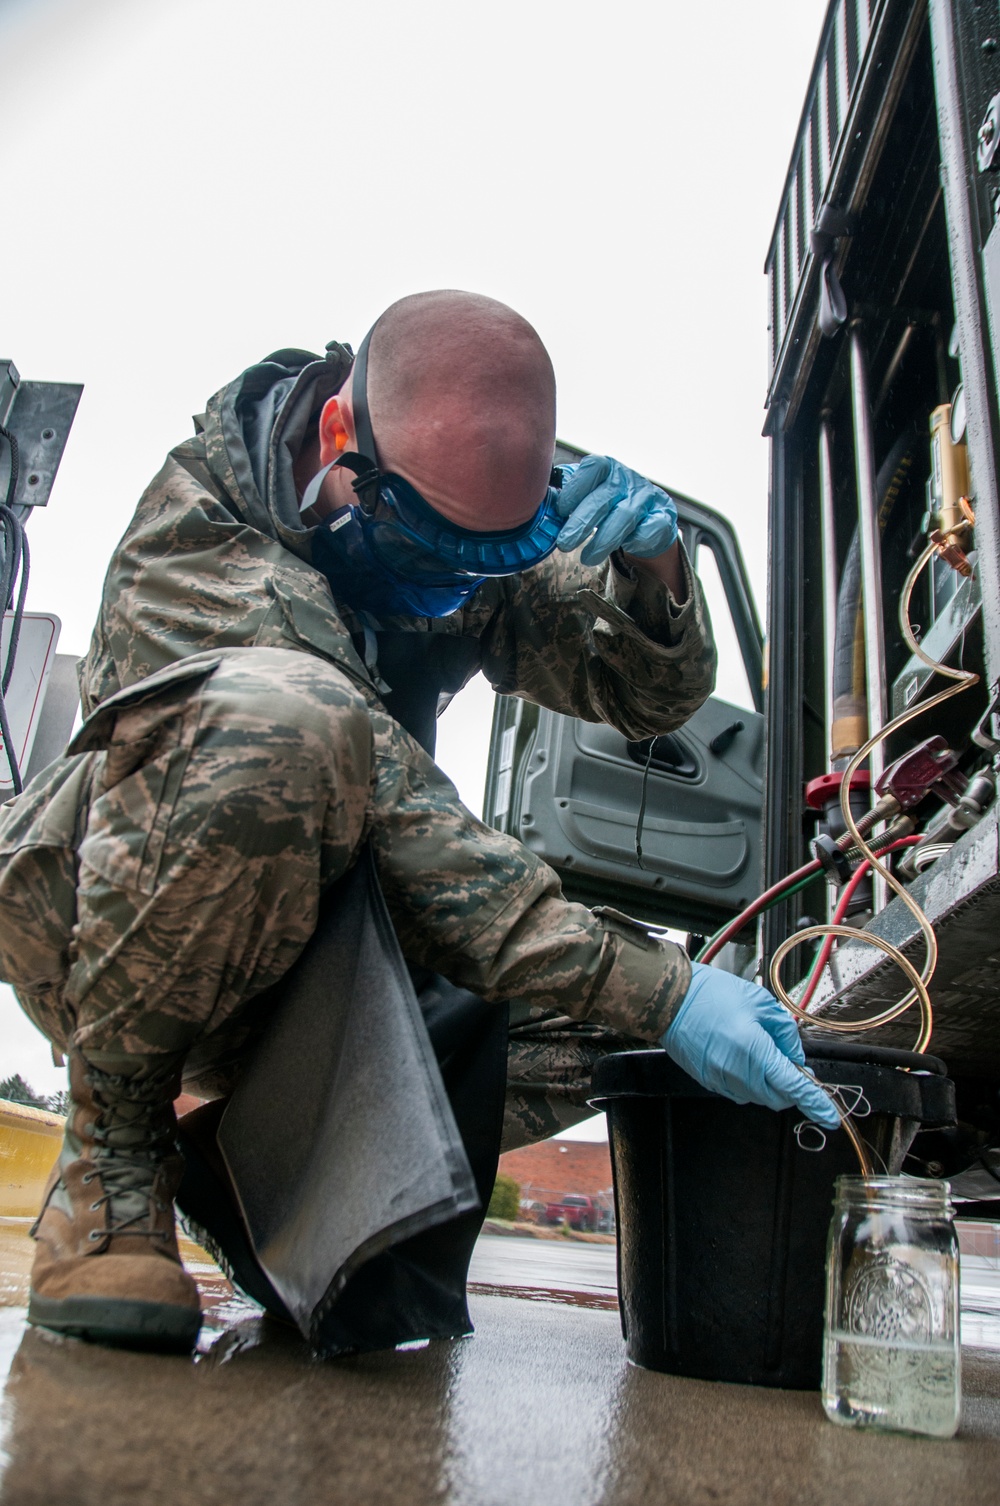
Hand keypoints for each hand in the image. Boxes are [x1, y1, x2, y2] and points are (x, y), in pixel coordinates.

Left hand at [554, 455, 678, 565]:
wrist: (646, 518)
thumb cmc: (607, 504)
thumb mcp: (587, 493)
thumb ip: (565, 493)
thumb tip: (535, 498)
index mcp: (606, 468)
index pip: (592, 468)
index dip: (575, 489)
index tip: (560, 510)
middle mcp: (628, 479)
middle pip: (605, 497)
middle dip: (582, 522)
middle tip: (565, 543)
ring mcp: (647, 498)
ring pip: (625, 517)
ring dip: (604, 540)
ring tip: (587, 558)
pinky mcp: (663, 518)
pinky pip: (650, 530)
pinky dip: (636, 541)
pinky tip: (625, 549)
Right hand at [661, 963, 840, 1127]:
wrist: (672, 999)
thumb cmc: (712, 995)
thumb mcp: (761, 1003)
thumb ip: (785, 1032)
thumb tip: (796, 1056)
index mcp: (755, 1051)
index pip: (795, 1087)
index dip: (816, 1103)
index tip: (829, 1115)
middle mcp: (738, 1072)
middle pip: (779, 1098)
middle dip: (792, 1088)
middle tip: (791, 1064)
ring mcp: (722, 1080)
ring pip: (759, 1096)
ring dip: (769, 1084)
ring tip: (760, 1051)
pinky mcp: (709, 1081)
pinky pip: (739, 1091)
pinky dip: (750, 1081)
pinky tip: (743, 1057)